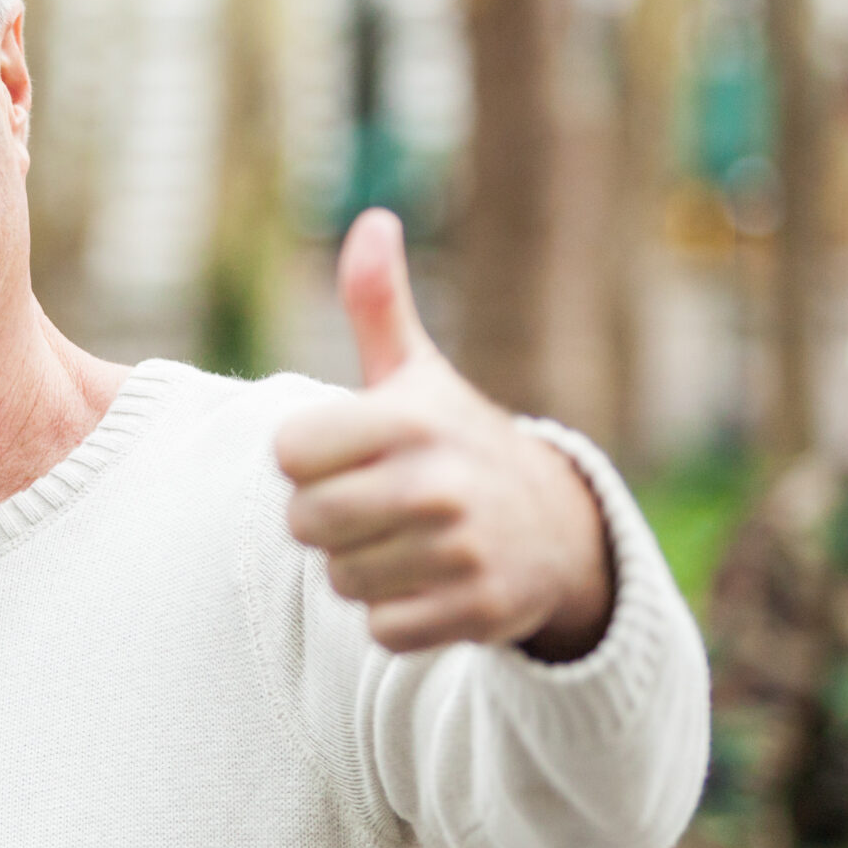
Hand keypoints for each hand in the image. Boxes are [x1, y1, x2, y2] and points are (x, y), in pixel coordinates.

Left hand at [274, 210, 613, 657]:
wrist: (559, 530)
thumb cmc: (457, 443)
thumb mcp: (419, 373)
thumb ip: (377, 304)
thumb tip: (371, 219)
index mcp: (410, 420)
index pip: (287, 453)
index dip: (305, 460)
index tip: (344, 455)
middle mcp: (437, 483)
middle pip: (303, 523)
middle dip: (324, 522)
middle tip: (370, 506)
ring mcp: (460, 550)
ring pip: (340, 579)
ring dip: (360, 569)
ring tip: (405, 541)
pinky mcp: (474, 611)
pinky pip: (381, 628)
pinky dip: (395, 615)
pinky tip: (428, 583)